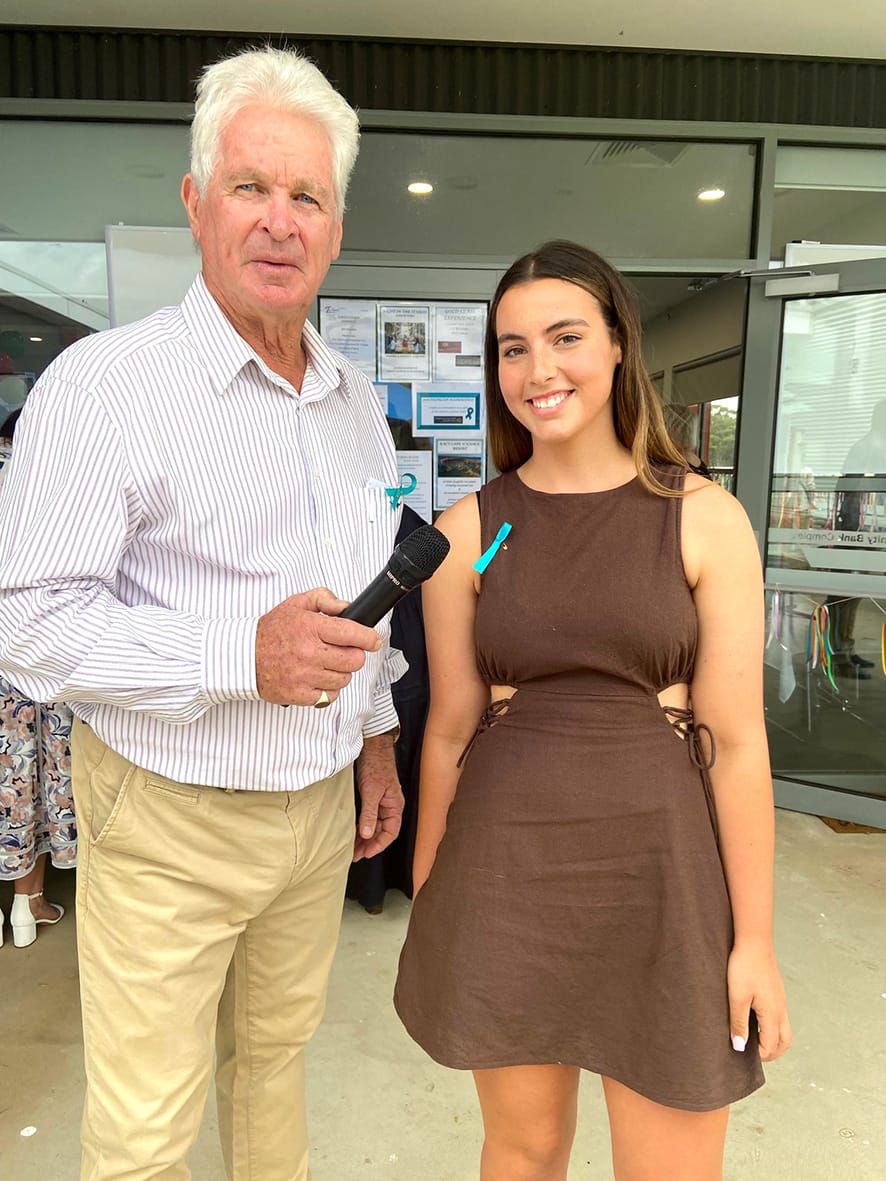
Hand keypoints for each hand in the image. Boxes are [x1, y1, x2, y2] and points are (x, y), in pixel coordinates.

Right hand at [255, 588, 381, 706]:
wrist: (242, 657)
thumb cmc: (270, 631)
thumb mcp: (296, 604)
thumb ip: (324, 599)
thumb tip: (346, 607)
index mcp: (310, 627)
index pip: (352, 634)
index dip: (369, 638)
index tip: (373, 641)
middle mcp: (309, 652)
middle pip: (354, 660)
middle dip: (354, 654)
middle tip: (344, 651)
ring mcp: (304, 676)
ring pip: (344, 679)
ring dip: (341, 672)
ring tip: (327, 664)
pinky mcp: (299, 695)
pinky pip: (329, 696)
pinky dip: (328, 689)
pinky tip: (318, 678)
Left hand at [353, 734, 403, 860]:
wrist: (371, 745)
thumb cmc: (376, 764)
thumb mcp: (372, 791)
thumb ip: (370, 814)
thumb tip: (367, 835)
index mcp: (395, 806)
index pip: (390, 833)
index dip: (378, 845)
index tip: (365, 854)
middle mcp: (389, 806)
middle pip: (381, 831)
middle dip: (369, 844)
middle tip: (354, 854)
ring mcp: (380, 801)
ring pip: (373, 825)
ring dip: (363, 836)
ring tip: (350, 846)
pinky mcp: (371, 796)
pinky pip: (368, 816)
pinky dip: (360, 825)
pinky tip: (351, 830)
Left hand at [727, 940, 791, 1061]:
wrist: (754, 941)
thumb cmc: (745, 967)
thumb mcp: (737, 997)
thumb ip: (739, 1023)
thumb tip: (740, 1047)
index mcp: (772, 1014)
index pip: (771, 1045)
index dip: (758, 1055)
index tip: (742, 1054)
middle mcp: (780, 1009)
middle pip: (784, 1041)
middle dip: (771, 1053)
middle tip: (753, 1054)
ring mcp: (780, 1000)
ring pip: (784, 1029)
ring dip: (773, 1040)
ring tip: (754, 1039)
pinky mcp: (777, 992)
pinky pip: (780, 1017)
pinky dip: (771, 1027)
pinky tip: (755, 1019)